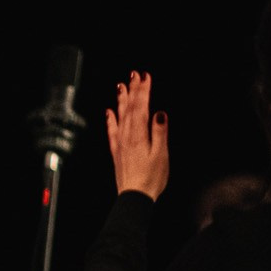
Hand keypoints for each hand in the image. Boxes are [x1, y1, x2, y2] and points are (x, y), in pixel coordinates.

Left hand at [104, 71, 170, 200]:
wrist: (134, 196)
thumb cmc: (152, 178)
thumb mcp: (161, 154)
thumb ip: (160, 132)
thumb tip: (160, 113)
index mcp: (139, 135)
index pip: (141, 107)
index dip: (143, 90)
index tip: (146, 76)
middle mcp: (127, 136)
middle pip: (129, 108)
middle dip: (132, 90)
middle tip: (134, 74)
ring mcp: (120, 143)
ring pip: (119, 116)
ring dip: (121, 100)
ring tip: (121, 86)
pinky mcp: (116, 151)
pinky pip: (111, 131)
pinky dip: (110, 119)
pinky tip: (109, 112)